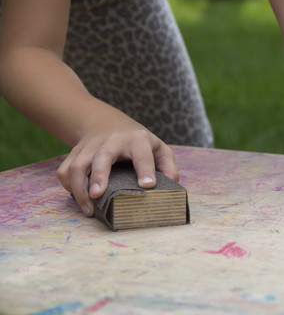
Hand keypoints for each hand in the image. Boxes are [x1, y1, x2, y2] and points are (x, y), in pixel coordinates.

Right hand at [57, 119, 177, 216]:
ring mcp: (91, 146)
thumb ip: (168, 168)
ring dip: (79, 187)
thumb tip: (170, 189)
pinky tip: (78, 199)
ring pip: (78, 165)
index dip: (145, 170)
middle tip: (98, 195)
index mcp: (138, 140)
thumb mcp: (159, 148)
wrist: (106, 122)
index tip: (147, 186)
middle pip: (102, 156)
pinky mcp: (75, 152)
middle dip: (99, 175)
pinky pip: (65, 170)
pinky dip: (68, 186)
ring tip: (88, 209)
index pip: (142, 154)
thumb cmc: (138, 142)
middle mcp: (113, 140)